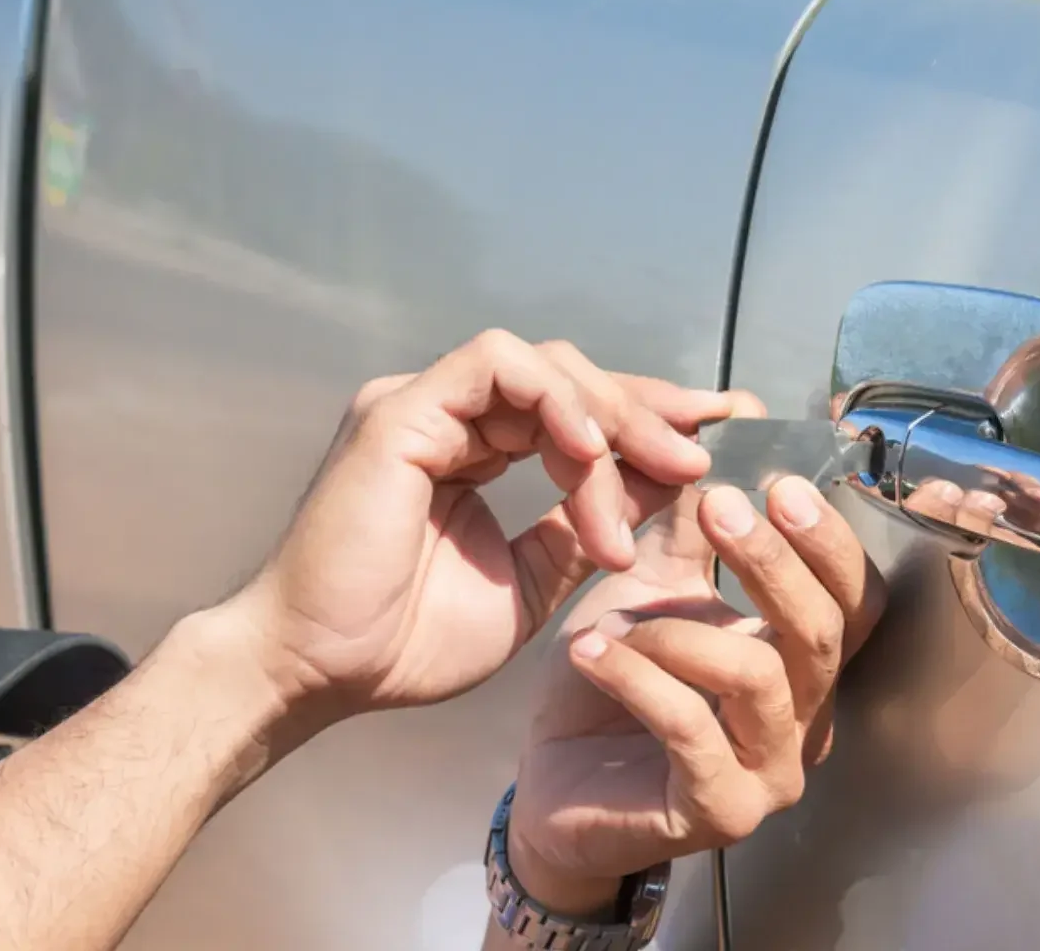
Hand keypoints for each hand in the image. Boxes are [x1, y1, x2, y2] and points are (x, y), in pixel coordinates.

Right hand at [220, 330, 753, 718]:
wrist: (323, 673)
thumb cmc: (406, 642)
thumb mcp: (530, 581)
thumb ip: (584, 527)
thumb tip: (662, 483)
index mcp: (473, 450)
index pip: (574, 408)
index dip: (647, 416)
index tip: (716, 435)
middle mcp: (448, 417)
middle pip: (570, 376)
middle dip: (646, 411)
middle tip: (700, 455)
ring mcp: (421, 404)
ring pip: (544, 366)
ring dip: (610, 419)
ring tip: (653, 475)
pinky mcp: (400, 409)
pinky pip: (497, 368)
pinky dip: (556, 401)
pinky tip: (590, 454)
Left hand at [505, 477, 885, 915]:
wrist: (550, 786)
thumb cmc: (609, 689)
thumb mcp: (649, 587)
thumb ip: (688, 521)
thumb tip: (722, 426)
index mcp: (802, 662)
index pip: (856, 598)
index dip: (828, 538)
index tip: (778, 477)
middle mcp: (805, 720)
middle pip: (824, 631)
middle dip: (774, 560)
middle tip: (721, 507)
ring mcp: (769, 773)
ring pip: (760, 676)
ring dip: (678, 629)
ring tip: (612, 614)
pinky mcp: (719, 813)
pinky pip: (692, 731)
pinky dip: (639, 679)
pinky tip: (593, 652)